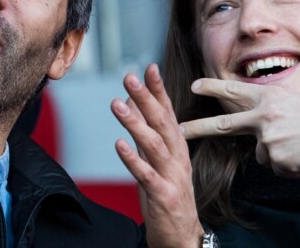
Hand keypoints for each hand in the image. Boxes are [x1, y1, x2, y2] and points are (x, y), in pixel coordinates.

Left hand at [111, 64, 203, 247]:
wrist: (183, 236)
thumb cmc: (168, 191)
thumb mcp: (157, 157)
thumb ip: (146, 130)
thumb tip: (130, 102)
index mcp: (176, 145)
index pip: (167, 111)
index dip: (158, 89)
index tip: (149, 67)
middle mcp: (177, 156)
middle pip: (161, 122)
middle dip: (145, 97)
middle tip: (129, 77)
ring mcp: (172, 176)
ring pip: (154, 144)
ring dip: (135, 123)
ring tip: (117, 104)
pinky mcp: (164, 196)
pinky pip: (147, 176)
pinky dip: (133, 159)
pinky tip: (119, 144)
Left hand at [181, 78, 299, 176]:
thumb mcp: (288, 101)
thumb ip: (265, 109)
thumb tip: (251, 129)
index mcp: (267, 97)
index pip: (233, 90)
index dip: (212, 87)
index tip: (193, 86)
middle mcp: (263, 115)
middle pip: (223, 124)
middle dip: (198, 128)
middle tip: (179, 130)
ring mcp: (267, 137)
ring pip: (261, 152)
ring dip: (278, 152)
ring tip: (298, 144)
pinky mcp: (276, 158)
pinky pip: (275, 165)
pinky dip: (288, 164)